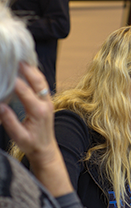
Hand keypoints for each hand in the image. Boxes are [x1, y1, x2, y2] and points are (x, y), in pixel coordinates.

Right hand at [0, 64, 72, 196]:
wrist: (46, 149)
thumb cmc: (32, 144)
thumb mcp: (19, 136)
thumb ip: (9, 121)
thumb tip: (0, 106)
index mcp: (38, 111)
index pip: (25, 91)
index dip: (14, 80)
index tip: (4, 70)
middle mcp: (46, 104)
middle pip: (38, 81)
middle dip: (27, 68)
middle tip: (16, 57)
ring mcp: (48, 102)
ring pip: (42, 81)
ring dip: (33, 69)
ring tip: (21, 58)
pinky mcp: (48, 102)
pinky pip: (43, 85)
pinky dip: (35, 75)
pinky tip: (28, 70)